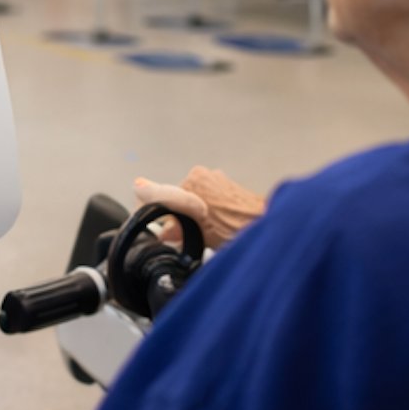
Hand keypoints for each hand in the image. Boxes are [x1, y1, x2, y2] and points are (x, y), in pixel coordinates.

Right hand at [133, 166, 265, 249]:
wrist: (269, 224)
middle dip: (178, 215)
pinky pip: (207, 198)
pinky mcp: (226, 185)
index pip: (161, 190)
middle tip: (186, 234)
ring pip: (194, 198)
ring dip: (194, 214)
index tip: (139, 193)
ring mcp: (216, 178)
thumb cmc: (241, 228)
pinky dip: (206, 211)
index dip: (149, 198)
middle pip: (177, 197)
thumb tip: (165, 231)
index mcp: (193, 181)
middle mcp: (203, 175)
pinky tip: (217, 226)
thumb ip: (177, 229)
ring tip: (208, 232)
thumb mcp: (201, 234)